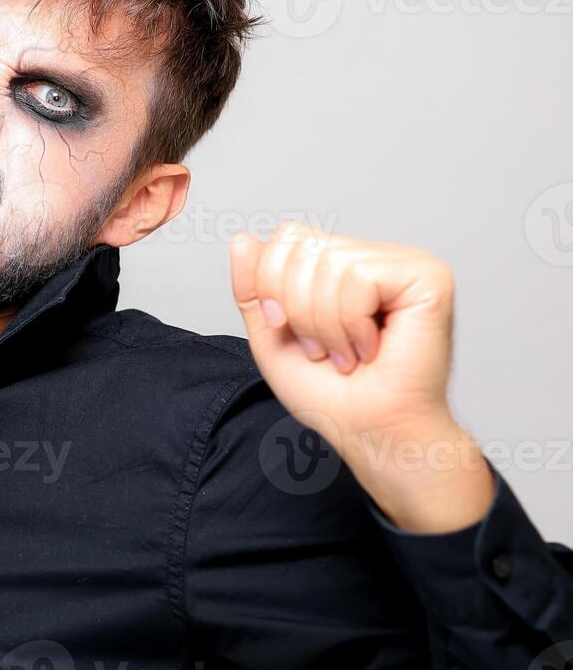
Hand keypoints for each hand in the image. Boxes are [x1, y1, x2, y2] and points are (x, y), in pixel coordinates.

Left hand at [229, 223, 492, 531]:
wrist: (371, 433)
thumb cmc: (331, 395)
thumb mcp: (271, 335)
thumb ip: (253, 287)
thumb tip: (242, 239)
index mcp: (342, 266)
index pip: (289, 237)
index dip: (272, 284)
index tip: (288, 329)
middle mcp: (376, 257)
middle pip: (303, 245)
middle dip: (296, 307)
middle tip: (323, 349)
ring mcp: (406, 264)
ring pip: (329, 262)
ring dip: (325, 323)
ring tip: (347, 353)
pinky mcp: (428, 278)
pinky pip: (360, 277)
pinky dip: (351, 323)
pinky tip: (371, 348)